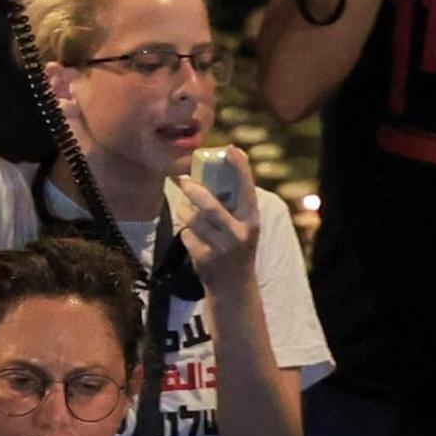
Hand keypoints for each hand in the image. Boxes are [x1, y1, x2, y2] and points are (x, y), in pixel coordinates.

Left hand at [166, 148, 262, 291]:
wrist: (234, 287)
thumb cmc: (237, 247)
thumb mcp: (243, 226)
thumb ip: (233, 204)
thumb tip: (212, 171)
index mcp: (252, 220)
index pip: (247, 189)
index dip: (240, 167)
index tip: (230, 148)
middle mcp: (239, 233)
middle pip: (210, 205)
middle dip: (193, 190)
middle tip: (183, 181)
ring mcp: (222, 248)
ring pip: (192, 219)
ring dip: (184, 212)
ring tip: (185, 210)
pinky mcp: (205, 259)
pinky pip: (186, 235)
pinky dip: (186, 233)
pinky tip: (194, 240)